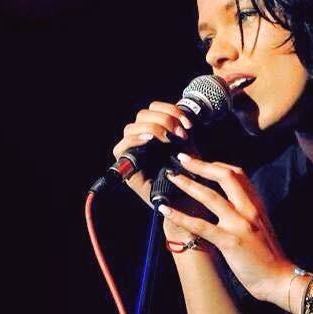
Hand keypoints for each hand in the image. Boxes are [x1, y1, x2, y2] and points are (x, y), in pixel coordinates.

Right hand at [110, 102, 201, 240]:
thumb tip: (181, 114)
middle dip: (164, 118)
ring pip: (131, 127)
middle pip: (142, 114)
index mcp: (158, 132)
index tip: (188, 124)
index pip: (155, 108)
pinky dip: (135, 139)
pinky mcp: (126, 167)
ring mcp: (133, 152)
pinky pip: (122, 147)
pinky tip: (150, 139)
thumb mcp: (189, 150)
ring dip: (152, 127)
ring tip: (168, 138)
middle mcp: (143, 140)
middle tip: (181, 133)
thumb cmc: (190, 179)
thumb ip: (181, 130)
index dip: (170, 110)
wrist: (187, 205)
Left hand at [157, 153, 294, 304]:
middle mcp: (249, 210)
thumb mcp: (261, 225)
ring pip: (210, 197)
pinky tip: (165, 210)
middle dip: (201, 165)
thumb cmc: (269, 256)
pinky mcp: (230, 242)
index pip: (237, 174)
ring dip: (187, 184)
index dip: (216, 165)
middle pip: (225, 176)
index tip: (199, 162)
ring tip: (171, 177)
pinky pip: (200, 226)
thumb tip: (227, 203)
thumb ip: (247, 211)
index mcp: (256, 205)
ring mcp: (240, 225)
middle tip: (182, 159)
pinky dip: (180, 216)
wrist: (279, 279)